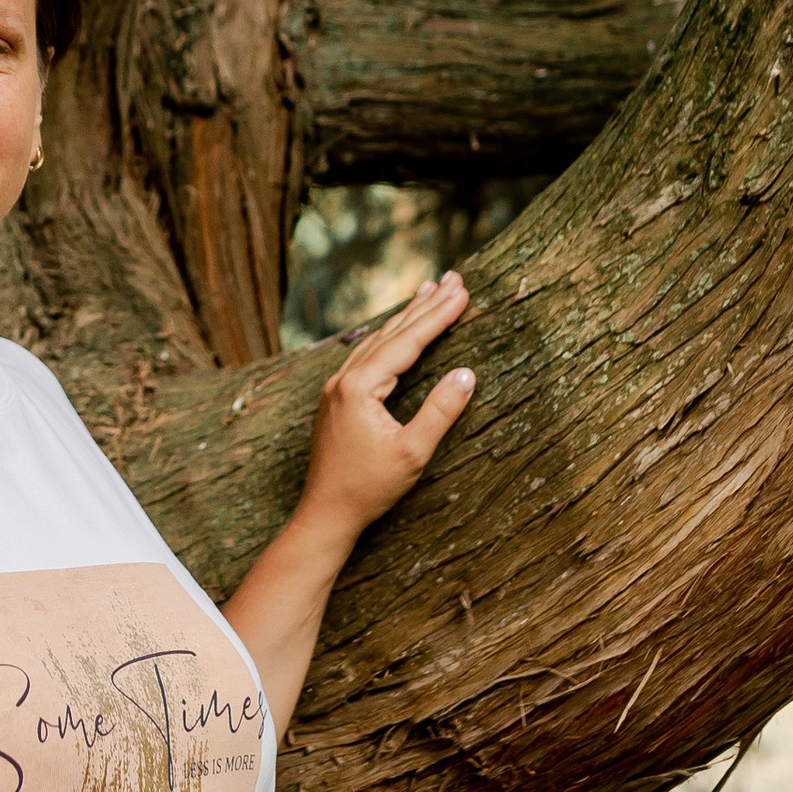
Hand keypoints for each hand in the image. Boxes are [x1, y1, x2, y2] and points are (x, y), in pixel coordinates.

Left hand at [298, 270, 475, 546]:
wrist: (326, 512)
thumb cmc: (369, 487)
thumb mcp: (412, 452)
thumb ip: (440, 411)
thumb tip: (466, 373)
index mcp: (359, 387)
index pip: (407, 342)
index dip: (437, 316)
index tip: (463, 291)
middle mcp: (343, 379)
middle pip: (391, 333)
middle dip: (424, 306)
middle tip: (453, 279)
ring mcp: (336, 387)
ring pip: (377, 342)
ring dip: (405, 317)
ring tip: (428, 292)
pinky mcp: (336, 399)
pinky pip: (367, 356)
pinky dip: (388, 338)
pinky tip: (397, 331)